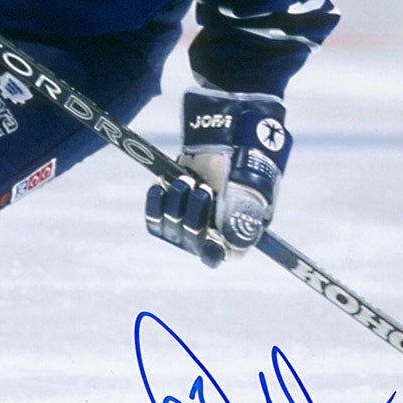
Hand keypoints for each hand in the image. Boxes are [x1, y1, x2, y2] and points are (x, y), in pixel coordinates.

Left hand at [145, 90, 291, 265]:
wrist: (221, 145)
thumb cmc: (241, 167)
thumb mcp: (249, 190)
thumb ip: (243, 218)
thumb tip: (233, 247)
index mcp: (232, 239)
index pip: (215, 257)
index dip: (209, 250)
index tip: (209, 234)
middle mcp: (207, 238)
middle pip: (191, 240)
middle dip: (195, 212)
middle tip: (202, 188)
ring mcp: (185, 227)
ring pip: (171, 227)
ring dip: (178, 200)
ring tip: (188, 180)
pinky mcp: (166, 212)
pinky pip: (154, 217)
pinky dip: (156, 201)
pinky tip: (162, 185)